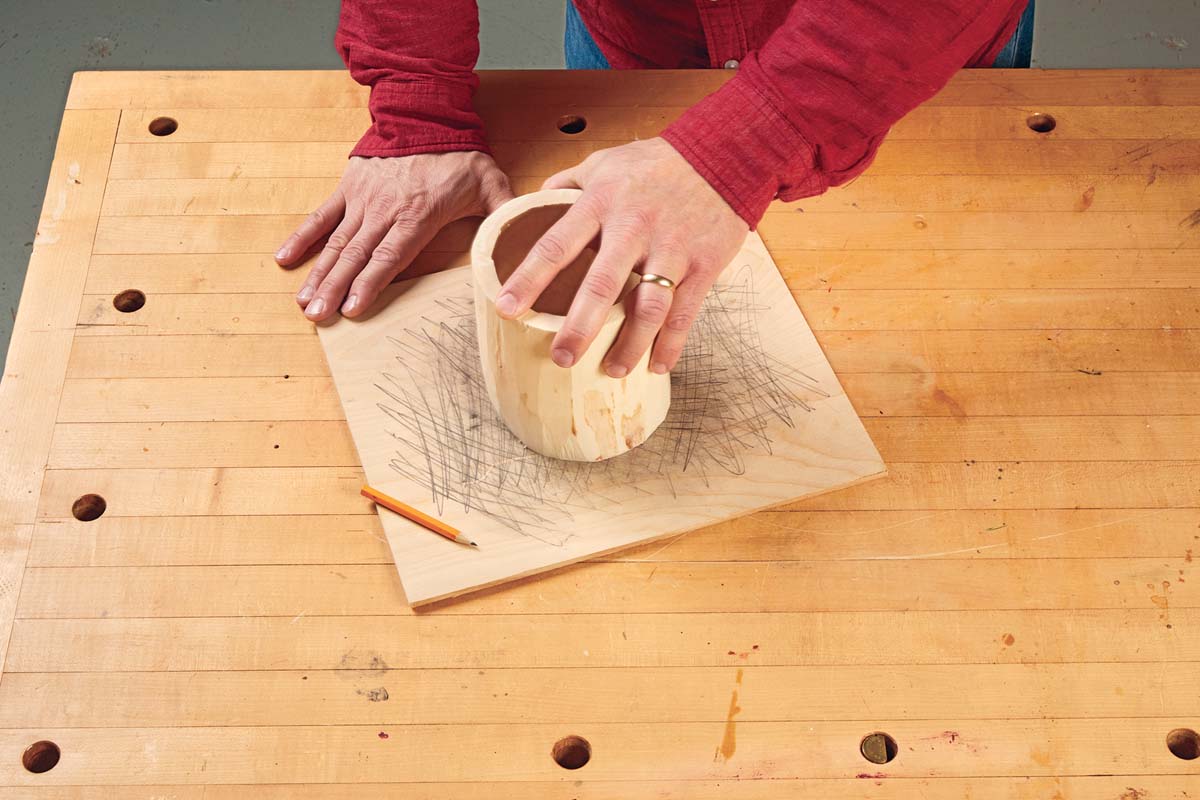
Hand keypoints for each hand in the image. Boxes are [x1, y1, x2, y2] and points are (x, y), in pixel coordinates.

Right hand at [277, 152, 512, 320]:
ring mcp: (362, 200)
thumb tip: (526, 239)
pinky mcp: (349, 188)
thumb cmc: (459, 153)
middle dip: (335, 288)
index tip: (352, 308)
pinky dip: (302, 237)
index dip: (370, 283)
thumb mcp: (490, 184)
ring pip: (336, 242)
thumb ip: (504, 213)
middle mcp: (384, 210)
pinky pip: (321, 215)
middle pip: (355, 256)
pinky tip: (284, 259)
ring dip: (318, 273)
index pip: (390, 256)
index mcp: (417, 215)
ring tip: (303, 302)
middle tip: (316, 316)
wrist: (425, 111)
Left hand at [494, 137, 747, 376]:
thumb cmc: (656, 162)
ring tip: (612, 371)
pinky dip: (671, 344)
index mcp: (602, 203)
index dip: (530, 278)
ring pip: (648, 308)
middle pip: (602, 286)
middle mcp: (634, 228)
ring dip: (630, 345)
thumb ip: (568, 184)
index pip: (557, 245)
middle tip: (561, 358)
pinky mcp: (704, 265)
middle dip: (579, 327)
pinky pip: (685, 313)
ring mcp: (672, 248)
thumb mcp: (605, 163)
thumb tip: (534, 201)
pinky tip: (657, 366)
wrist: (724, 154)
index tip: (507, 307)